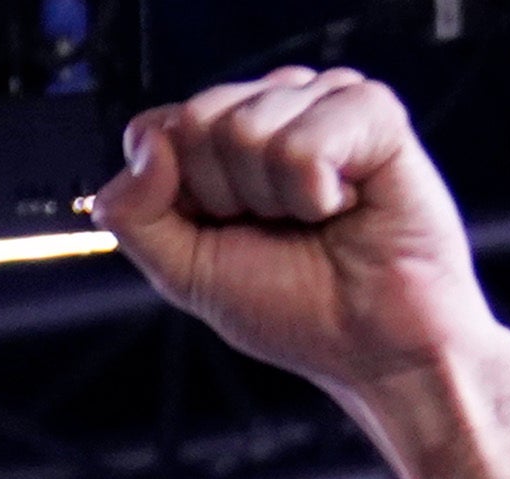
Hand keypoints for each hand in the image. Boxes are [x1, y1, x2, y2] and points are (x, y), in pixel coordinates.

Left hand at [95, 68, 509, 418]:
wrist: (373, 345)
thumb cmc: (292, 306)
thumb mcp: (184, 269)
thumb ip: (135, 211)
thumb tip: (145, 142)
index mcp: (224, 137)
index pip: (155, 128)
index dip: (176, 193)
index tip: (223, 228)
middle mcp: (273, 106)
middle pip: (196, 119)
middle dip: (224, 195)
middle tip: (276, 225)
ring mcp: (324, 102)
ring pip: (245, 127)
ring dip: (273, 199)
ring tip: (317, 219)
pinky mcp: (374, 112)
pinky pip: (304, 141)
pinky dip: (315, 194)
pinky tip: (346, 206)